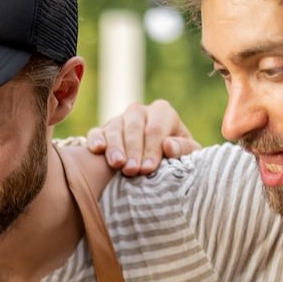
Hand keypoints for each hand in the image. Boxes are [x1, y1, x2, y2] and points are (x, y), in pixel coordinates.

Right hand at [85, 100, 199, 176]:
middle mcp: (139, 111)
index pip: (155, 129)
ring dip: (115, 147)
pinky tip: (97, 150)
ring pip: (114, 129)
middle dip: (133, 150)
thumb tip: (168, 145)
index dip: (152, 149)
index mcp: (162, 112)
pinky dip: (96, 140)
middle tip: (132, 170)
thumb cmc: (174, 157)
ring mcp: (119, 120)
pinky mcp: (102, 131)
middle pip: (134, 128)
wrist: (153, 162)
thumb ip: (184, 149)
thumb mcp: (187, 154)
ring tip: (116, 164)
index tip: (148, 169)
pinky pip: (96, 132)